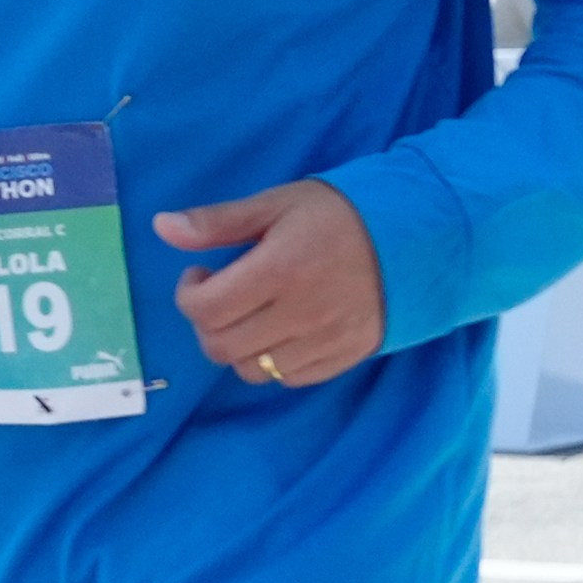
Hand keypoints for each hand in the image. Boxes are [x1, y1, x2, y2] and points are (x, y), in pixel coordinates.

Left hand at [154, 180, 385, 385]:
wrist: (422, 234)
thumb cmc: (341, 214)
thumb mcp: (276, 204)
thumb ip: (217, 221)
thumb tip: (161, 227)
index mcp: (281, 270)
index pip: (205, 309)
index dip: (189, 294)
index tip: (202, 274)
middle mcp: (303, 313)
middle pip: (220, 346)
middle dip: (207, 323)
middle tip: (222, 295)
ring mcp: (326, 341)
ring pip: (251, 370)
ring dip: (237, 345)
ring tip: (251, 313)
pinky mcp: (346, 357)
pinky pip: (288, 378)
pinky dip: (271, 360)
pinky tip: (280, 329)